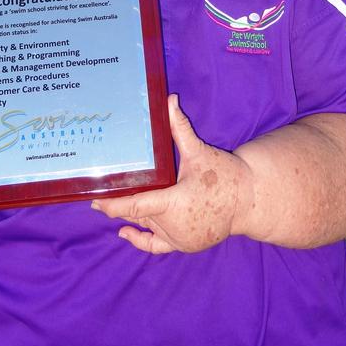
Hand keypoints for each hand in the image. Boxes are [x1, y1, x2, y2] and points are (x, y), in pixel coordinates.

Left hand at [91, 95, 251, 253]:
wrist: (249, 200)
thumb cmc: (223, 175)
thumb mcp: (199, 151)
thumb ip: (180, 127)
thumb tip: (169, 99)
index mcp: (175, 203)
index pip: (136, 207)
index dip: (114, 206)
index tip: (96, 202)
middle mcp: (175, 225)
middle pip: (139, 214)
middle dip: (121, 204)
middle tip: (99, 191)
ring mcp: (180, 238)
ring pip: (147, 226)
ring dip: (133, 215)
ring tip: (111, 202)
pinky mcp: (184, 245)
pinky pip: (156, 247)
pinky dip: (140, 241)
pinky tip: (124, 232)